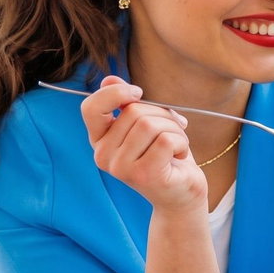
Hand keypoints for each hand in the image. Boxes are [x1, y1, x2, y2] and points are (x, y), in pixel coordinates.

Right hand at [82, 76, 205, 211]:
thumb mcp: (145, 125)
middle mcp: (103, 156)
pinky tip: (180, 156)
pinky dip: (182, 142)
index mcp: (100, 141)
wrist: (182, 194)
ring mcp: (121, 168)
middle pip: (133, 112)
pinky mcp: (143, 175)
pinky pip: (166, 139)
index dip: (115, 93)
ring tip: (176, 145)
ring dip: (174, 129)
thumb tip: (109, 79)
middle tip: (173, 131)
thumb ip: (126, 104)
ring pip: (150, 124)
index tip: (138, 93)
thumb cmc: (165, 156)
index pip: (91, 108)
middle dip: (162, 115)